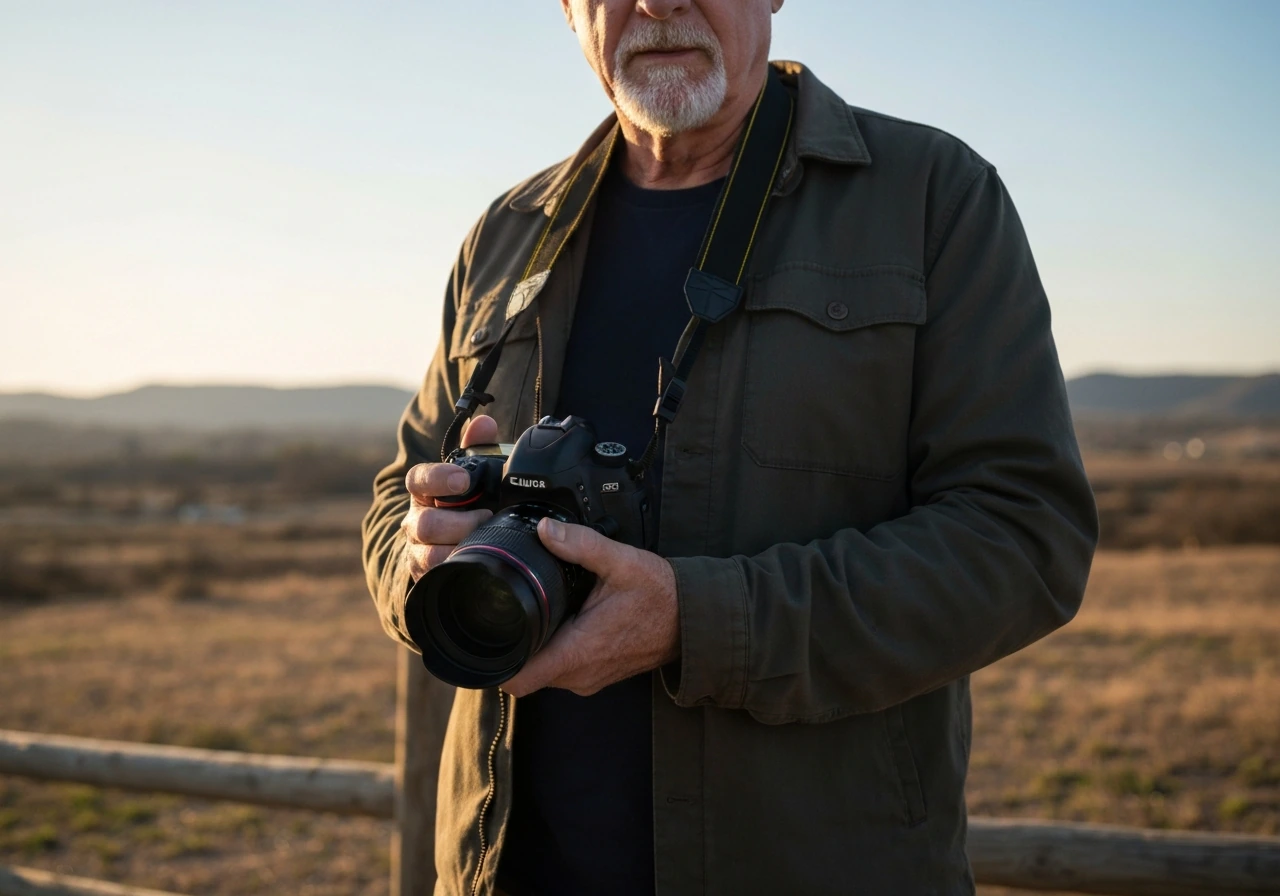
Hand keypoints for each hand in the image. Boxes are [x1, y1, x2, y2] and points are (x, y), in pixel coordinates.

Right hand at [401, 415, 498, 581]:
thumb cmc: (466, 504)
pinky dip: (457, 571)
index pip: (418, 480)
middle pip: (426, 523)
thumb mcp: (473, 476)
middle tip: (487, 518)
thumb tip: (484, 424)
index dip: (438, 478)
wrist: (455, 545)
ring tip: (486, 542)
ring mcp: (417, 550)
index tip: (463, 480)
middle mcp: (415, 521)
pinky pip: (435, 577)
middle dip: (459, 523)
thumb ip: (478, 447)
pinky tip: (478, 565)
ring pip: (429, 554)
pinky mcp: (424, 576)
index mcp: (424, 491)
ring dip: (460, 548)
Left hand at [502, 518, 679, 697]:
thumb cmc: (662, 595)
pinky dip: (553, 650)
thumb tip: (544, 530)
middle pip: (524, 673)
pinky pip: (562, 669)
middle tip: (508, 610)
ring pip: (543, 672)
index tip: (483, 636)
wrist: (694, 620)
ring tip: (535, 612)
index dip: (493, 663)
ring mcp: (589, 678)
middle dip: (512, 646)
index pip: (518, 679)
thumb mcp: (622, 562)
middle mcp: (580, 674)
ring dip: (534, 647)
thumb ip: (581, 545)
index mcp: (579, 651)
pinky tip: (560, 621)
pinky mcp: (597, 675)